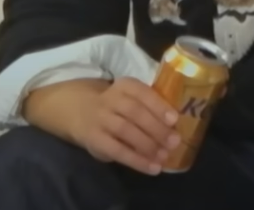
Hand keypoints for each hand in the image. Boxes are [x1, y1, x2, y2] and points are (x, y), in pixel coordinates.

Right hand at [62, 78, 180, 174]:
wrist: (78, 109)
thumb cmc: (118, 105)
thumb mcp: (131, 97)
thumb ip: (150, 106)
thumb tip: (175, 126)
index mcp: (125, 86)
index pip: (142, 93)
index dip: (158, 106)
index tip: (175, 119)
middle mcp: (110, 100)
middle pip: (135, 113)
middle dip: (156, 128)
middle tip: (174, 142)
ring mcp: (99, 119)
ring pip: (125, 131)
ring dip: (147, 145)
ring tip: (164, 157)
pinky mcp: (93, 139)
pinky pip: (116, 150)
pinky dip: (135, 160)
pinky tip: (151, 168)